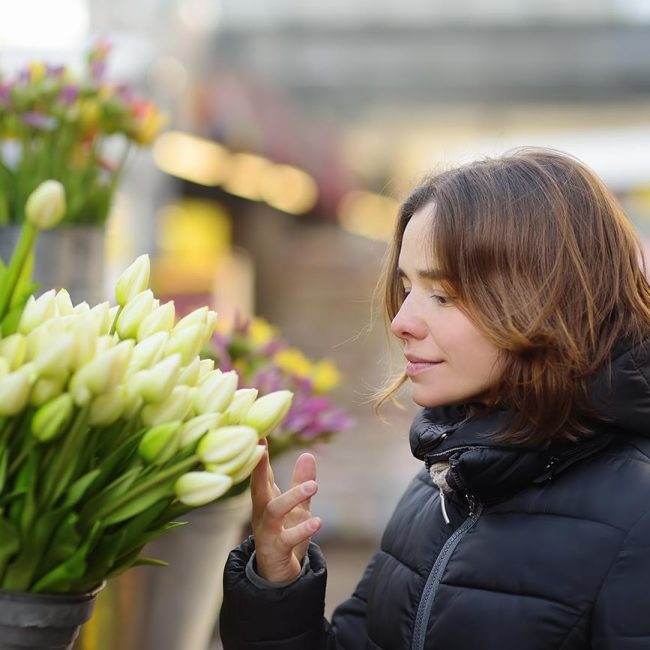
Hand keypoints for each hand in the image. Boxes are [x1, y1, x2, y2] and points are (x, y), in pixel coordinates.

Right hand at [250, 440, 321, 582]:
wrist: (278, 576)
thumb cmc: (284, 535)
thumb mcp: (297, 507)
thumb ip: (300, 482)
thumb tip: (308, 455)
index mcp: (265, 500)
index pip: (261, 472)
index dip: (260, 453)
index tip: (259, 432)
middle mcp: (261, 513)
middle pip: (257, 487)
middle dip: (258, 467)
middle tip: (262, 447)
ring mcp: (266, 532)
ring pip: (274, 511)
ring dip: (292, 497)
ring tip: (314, 486)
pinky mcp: (275, 550)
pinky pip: (287, 539)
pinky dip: (302, 530)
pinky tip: (317, 521)